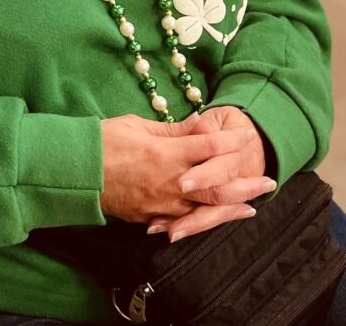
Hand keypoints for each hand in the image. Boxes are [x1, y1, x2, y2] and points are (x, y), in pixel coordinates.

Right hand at [99, 113, 258, 222]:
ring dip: (231, 207)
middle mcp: (171, 181)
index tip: (246, 137)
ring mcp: (163, 203)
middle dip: (245, 182)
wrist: (76, 170)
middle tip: (268, 181)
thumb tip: (201, 127)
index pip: (209, 147)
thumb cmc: (104, 139)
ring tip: (251, 206)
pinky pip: (182, 221)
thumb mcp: (137, 124)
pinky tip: (212, 220)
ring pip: (206, 209)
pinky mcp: (152, 217)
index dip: (230, 141)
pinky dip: (201, 221)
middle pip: (217, 184)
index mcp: (167, 153)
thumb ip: (172, 130)